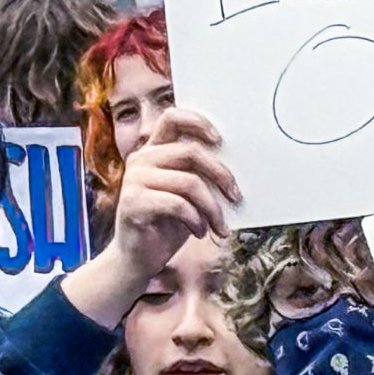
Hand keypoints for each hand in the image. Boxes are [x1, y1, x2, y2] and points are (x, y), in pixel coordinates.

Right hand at [112, 107, 238, 275]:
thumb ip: (202, 174)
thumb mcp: (190, 194)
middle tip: (236, 197)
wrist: (139, 257)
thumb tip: (240, 164)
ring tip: (219, 225)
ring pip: (190, 182)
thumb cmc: (170, 223)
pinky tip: (201, 232)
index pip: (173, 117)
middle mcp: (141, 159)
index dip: (199, 122)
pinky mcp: (133, 202)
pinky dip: (197, 220)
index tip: (221, 140)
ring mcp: (134, 179)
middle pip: (191, 152)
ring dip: (213, 208)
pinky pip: (178, 205)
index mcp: (154, 150)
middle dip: (222, 175)